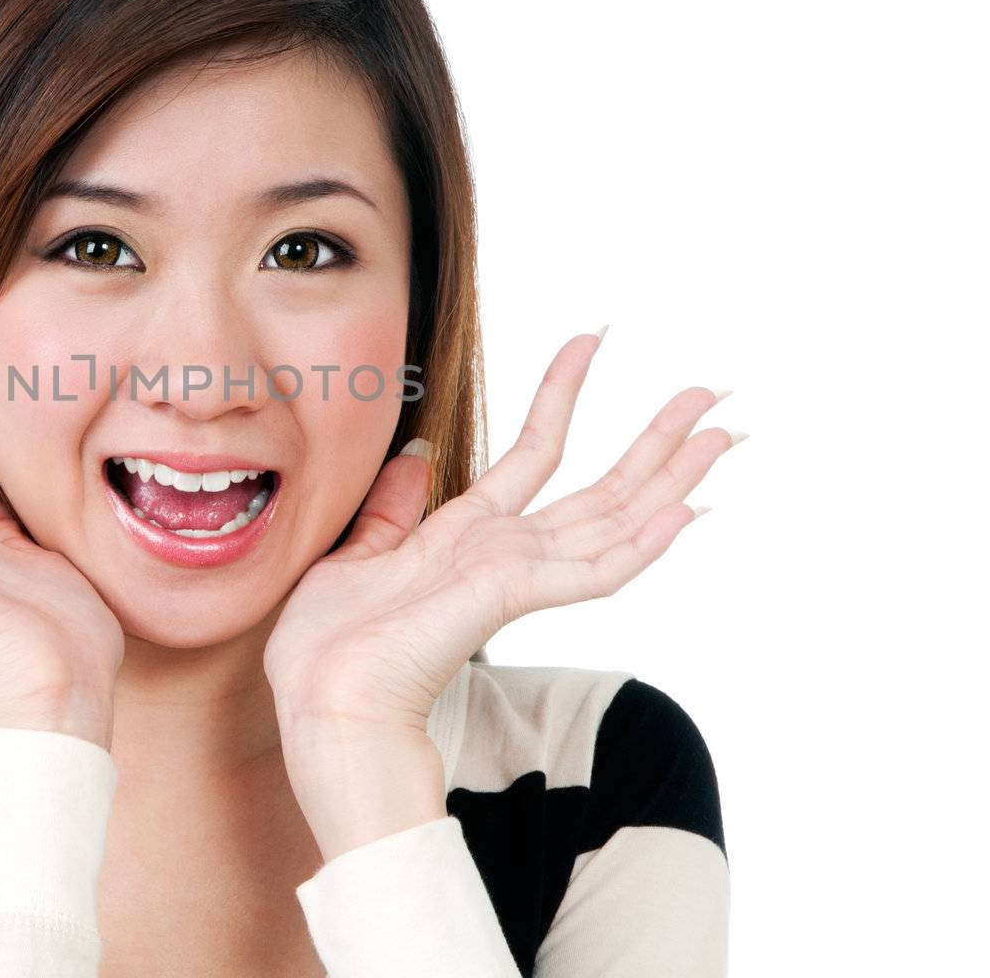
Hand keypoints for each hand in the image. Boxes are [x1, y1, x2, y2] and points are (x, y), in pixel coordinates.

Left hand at [264, 329, 740, 739]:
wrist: (318, 701)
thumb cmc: (328, 644)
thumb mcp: (358, 551)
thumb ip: (395, 506)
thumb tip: (418, 452)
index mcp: (468, 535)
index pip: (534, 451)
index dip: (563, 393)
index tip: (591, 337)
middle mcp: (505, 553)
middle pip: (601, 488)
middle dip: (656, 440)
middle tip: (711, 396)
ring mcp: (515, 576)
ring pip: (614, 518)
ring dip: (670, 475)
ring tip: (722, 432)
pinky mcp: (510, 596)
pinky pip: (593, 568)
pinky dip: (642, 542)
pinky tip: (686, 510)